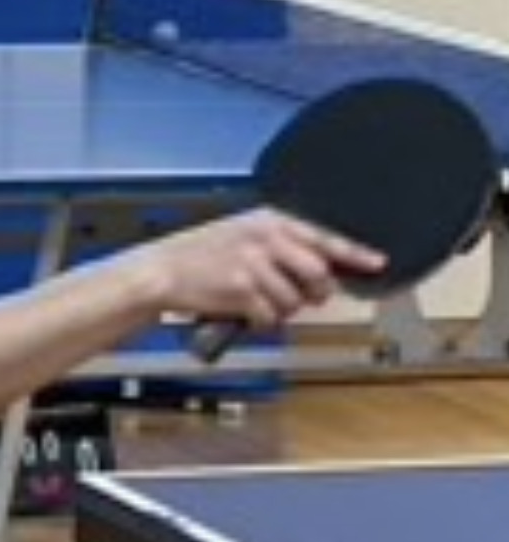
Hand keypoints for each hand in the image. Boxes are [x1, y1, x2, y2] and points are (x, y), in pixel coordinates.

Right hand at [149, 207, 384, 330]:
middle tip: (295, 294)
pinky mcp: (243, 289)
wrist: (163, 270)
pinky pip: (271, 317)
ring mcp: (254, 263)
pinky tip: (241, 308)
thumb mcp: (244, 235)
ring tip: (255, 298)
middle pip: (318, 274)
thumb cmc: (202, 255)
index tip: (378, 262)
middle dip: (314, 292)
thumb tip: (323, 272)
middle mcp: (266, 237)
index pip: (324, 237)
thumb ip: (282, 246)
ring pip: (295, 301)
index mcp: (270, 220)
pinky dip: (260, 321)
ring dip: (280, 308)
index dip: (355, 253)